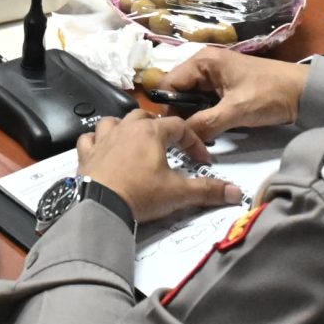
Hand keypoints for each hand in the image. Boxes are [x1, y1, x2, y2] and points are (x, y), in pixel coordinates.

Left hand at [74, 113, 239, 226]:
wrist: (101, 206)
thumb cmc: (141, 194)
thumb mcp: (178, 193)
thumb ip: (207, 190)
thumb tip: (237, 192)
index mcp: (151, 132)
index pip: (179, 127)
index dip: (193, 141)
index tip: (202, 159)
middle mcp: (126, 128)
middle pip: (145, 117)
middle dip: (159, 128)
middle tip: (168, 146)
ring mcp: (103, 138)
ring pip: (115, 120)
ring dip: (126, 127)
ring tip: (134, 141)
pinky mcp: (86, 153)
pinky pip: (89, 138)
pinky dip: (96, 140)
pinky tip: (102, 149)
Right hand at [163, 50, 309, 142]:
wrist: (304, 92)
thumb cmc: (269, 94)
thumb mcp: (236, 111)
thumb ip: (206, 123)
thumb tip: (182, 139)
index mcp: (203, 61)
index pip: (169, 83)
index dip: (167, 108)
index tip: (172, 132)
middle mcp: (205, 64)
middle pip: (178, 91)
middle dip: (180, 114)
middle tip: (185, 138)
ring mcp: (215, 76)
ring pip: (191, 99)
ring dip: (193, 117)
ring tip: (197, 137)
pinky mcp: (225, 88)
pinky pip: (205, 102)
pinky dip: (205, 116)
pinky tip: (209, 131)